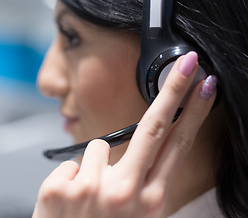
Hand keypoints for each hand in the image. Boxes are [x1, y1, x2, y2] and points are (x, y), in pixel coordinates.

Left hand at [32, 52, 216, 217]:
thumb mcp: (135, 215)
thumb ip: (142, 181)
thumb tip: (143, 147)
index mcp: (149, 201)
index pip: (177, 144)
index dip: (193, 112)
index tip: (204, 86)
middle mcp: (124, 194)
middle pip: (154, 127)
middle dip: (174, 90)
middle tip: (188, 63)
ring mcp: (90, 190)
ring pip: (98, 146)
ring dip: (94, 165)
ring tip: (91, 194)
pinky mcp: (60, 188)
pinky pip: (71, 163)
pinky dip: (70, 177)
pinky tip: (70, 199)